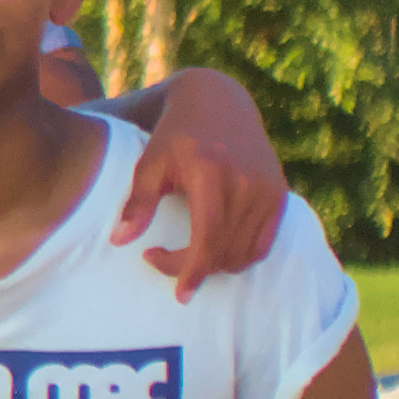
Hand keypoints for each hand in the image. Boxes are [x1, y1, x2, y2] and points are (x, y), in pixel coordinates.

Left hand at [115, 68, 285, 294]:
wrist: (219, 103)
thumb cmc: (176, 135)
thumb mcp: (150, 162)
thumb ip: (138, 202)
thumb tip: (118, 241)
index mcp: (212, 172)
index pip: (207, 237)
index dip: (192, 270)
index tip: (180, 295)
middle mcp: (247, 182)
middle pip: (224, 250)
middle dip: (193, 268)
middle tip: (159, 259)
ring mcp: (268, 190)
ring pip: (245, 253)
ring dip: (215, 266)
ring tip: (184, 255)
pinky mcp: (280, 195)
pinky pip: (263, 244)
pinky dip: (239, 257)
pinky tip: (212, 250)